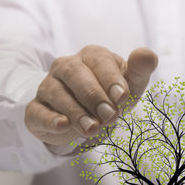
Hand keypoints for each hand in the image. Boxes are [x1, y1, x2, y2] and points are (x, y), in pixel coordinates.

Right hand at [25, 45, 157, 145]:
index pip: (100, 62)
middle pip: (76, 75)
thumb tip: (149, 55)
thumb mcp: (131, 84)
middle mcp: (67, 66)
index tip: (122, 97)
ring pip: (58, 94)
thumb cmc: (113, 94)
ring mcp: (48, 85)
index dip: (112, 80)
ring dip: (77, 112)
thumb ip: (141, 70)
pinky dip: (50, 119)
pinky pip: (38, 112)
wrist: (88, 115)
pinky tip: (63, 125)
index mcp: (92, 55)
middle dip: (94, 97)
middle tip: (110, 116)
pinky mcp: (36, 108)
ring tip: (93, 129)